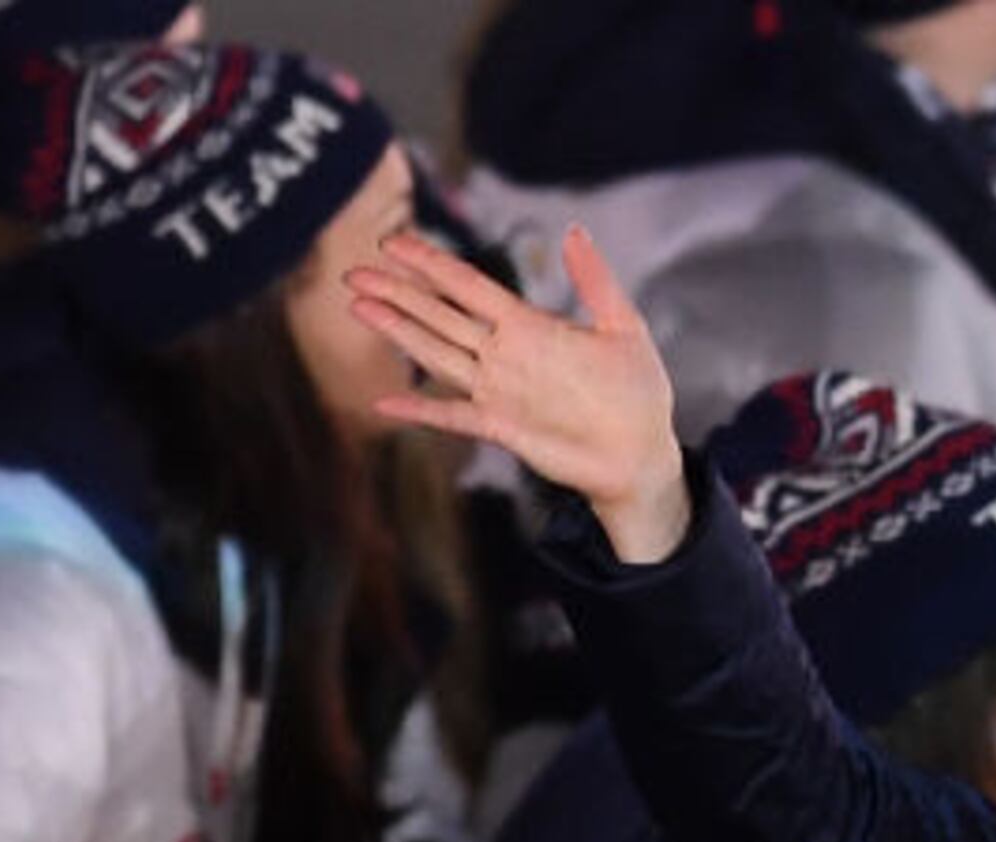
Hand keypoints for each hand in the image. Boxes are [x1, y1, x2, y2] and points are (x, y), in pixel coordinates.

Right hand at [349, 223, 690, 562]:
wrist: (642, 457)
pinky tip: (384, 403)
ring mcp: (498, 390)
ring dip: (398, 331)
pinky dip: (419, 410)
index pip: (468, 286)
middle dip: (396, 292)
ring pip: (436, 354)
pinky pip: (451, 416)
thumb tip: (574, 230)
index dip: (430, 263)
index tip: (393, 243)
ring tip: (359, 307)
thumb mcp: (624, 329)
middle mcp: (505, 354)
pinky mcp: (500, 428)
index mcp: (528, 325)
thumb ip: (595, 280)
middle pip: (439, 314)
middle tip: (353, 271)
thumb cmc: (639, 394)